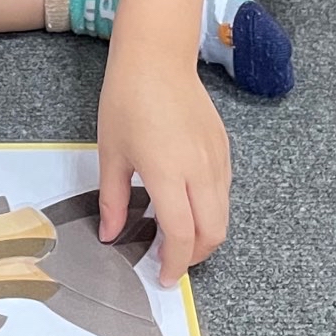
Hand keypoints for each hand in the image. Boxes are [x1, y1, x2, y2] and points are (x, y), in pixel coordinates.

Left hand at [97, 54, 230, 284]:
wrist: (157, 57)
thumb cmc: (126, 100)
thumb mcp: (111, 153)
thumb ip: (113, 200)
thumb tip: (111, 234)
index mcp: (168, 173)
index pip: (182, 235)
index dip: (174, 264)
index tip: (163, 278)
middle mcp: (200, 170)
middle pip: (213, 232)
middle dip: (195, 256)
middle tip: (171, 261)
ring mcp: (217, 158)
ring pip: (224, 214)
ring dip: (205, 234)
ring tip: (178, 235)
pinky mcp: (224, 147)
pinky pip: (225, 191)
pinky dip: (211, 209)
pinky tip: (188, 204)